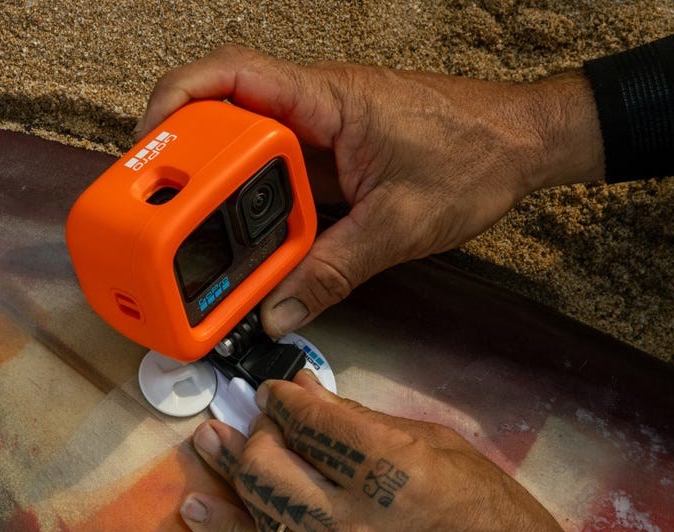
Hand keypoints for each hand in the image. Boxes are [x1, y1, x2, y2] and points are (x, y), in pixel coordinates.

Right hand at [138, 46, 603, 336]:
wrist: (526, 142)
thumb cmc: (475, 158)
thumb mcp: (398, 226)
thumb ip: (333, 271)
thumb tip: (277, 313)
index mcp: (325, 101)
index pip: (230, 76)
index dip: (177, 101)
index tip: (146, 145)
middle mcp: (314, 105)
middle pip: (222, 111)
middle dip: (181, 151)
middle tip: (153, 203)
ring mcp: (321, 128)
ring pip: (246, 144)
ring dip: (214, 180)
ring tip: (187, 228)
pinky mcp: (331, 152)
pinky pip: (276, 171)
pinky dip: (251, 201)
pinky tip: (242, 240)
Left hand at [180, 371, 578, 531]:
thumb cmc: (491, 517)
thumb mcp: (439, 446)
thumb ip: (361, 420)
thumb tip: (302, 391)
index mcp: (392, 469)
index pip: (306, 421)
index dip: (281, 400)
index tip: (275, 394)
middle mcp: (356, 524)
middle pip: (266, 464)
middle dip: (255, 435)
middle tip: (253, 423)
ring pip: (260, 510)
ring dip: (232, 472)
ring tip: (210, 445)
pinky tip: (199, 508)